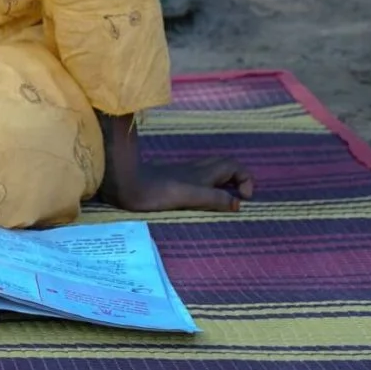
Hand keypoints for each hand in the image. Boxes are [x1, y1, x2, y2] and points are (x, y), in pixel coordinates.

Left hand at [103, 157, 252, 212]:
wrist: (124, 183)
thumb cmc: (155, 191)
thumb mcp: (188, 196)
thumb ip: (214, 198)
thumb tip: (238, 204)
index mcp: (203, 172)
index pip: (234, 166)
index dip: (246, 179)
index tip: (242, 199)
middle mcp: (196, 170)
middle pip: (225, 166)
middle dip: (237, 180)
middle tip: (237, 200)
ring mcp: (184, 173)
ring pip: (211, 172)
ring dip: (223, 185)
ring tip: (222, 204)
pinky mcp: (173, 180)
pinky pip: (199, 179)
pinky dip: (208, 188)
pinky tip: (200, 202)